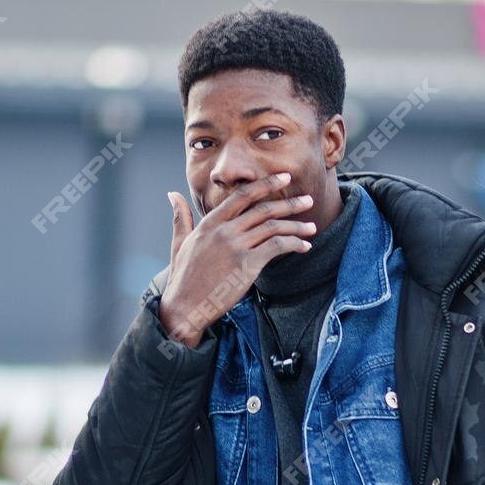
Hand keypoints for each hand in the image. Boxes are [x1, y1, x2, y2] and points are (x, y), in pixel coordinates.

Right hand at [157, 172, 318, 345]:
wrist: (185, 307)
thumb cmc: (183, 278)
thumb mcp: (179, 242)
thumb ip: (181, 217)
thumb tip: (173, 194)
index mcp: (210, 223)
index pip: (242, 195)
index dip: (266, 184)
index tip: (285, 178)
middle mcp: (224, 231)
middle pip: (264, 210)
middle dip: (290, 203)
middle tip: (308, 200)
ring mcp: (236, 247)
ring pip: (274, 227)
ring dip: (296, 226)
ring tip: (311, 226)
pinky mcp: (247, 265)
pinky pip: (277, 247)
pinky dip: (294, 244)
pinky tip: (304, 247)